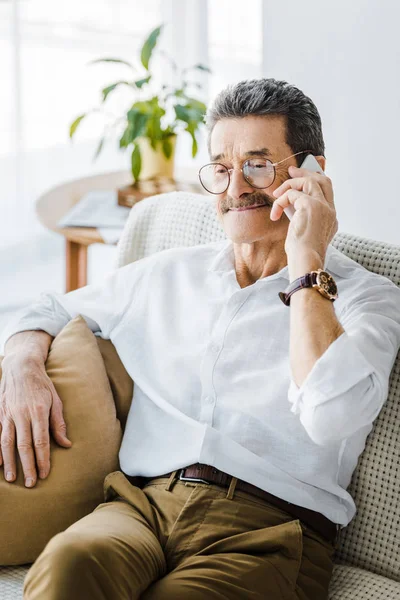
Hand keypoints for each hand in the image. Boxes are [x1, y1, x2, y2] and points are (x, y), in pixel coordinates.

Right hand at [0, 356, 71, 486]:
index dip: (43, 459)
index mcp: (39, 411)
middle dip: (28, 466)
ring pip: (7, 443)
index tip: (45, 474)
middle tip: (31, 484)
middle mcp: (22, 414)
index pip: (41, 441)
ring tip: (13, 478)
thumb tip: (66, 444)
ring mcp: (8, 414)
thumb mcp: (55, 400)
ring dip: (11, 462)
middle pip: (24, 445)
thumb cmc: (41, 384)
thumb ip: (59, 423)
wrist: (21, 366)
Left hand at [269, 165, 337, 262]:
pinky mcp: (311, 206)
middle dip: (306, 172)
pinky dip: (280, 202)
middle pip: (323, 180)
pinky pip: (292, 194)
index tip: (300, 177)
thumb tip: (288, 201)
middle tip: (291, 171)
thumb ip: (301, 215)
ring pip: (309, 181)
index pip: (327, 191)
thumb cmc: (301, 254)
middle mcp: (330, 210)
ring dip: (290, 184)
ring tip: (276, 194)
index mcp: (331, 218)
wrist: (305, 262)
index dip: (314, 181)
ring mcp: (323, 207)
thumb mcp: (303, 231)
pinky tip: (275, 215)